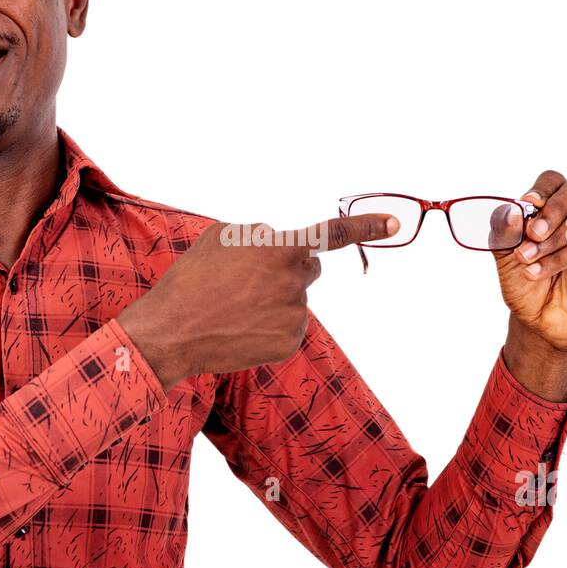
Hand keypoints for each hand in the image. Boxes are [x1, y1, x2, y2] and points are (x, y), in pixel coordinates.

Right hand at [117, 213, 397, 391]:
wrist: (173, 333)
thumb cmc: (192, 278)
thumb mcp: (221, 235)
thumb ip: (261, 234)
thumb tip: (279, 242)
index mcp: (281, 249)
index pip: (332, 234)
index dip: (365, 226)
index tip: (393, 225)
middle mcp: (295, 282)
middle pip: (308, 267)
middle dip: (287, 268)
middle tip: (248, 279)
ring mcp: (295, 315)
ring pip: (294, 298)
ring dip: (273, 297)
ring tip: (234, 306)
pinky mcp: (290, 342)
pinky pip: (288, 324)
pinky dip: (270, 324)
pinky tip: (242, 326)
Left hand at [494, 171, 566, 398]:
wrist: (538, 319)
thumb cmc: (524, 280)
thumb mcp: (504, 255)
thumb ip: (504, 231)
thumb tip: (511, 211)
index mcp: (554, 204)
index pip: (553, 180)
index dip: (542, 189)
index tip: (526, 205)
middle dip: (552, 209)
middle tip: (531, 233)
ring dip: (554, 237)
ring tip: (527, 257)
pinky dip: (559, 258)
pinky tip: (536, 271)